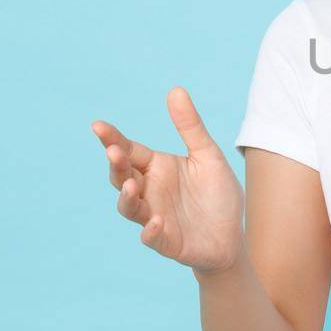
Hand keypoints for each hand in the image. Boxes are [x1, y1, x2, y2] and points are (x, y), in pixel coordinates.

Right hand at [91, 86, 244, 273]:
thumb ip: (190, 126)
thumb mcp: (207, 155)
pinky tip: (155, 222)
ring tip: (130, 185)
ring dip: (126, 197)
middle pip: (121, 176)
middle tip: (114, 152)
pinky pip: (152, 237)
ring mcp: (153, 216)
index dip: (112, 138)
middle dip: (116, 165)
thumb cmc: (216, 194)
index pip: (128, 150)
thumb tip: (176, 89)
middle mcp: (148, 191)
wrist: (232, 236)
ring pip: (129, 207)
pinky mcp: (166, 241)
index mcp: (155, 167)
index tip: (98, 126)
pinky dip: (150, 231)